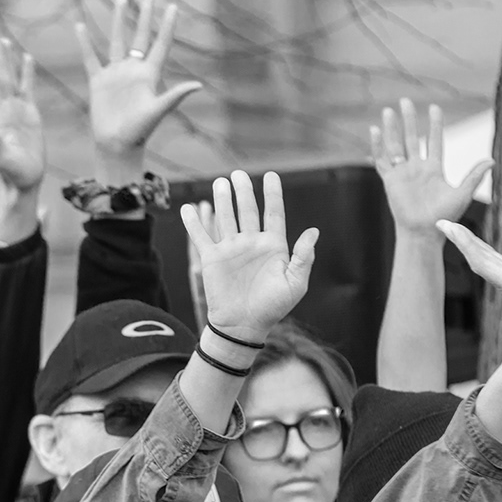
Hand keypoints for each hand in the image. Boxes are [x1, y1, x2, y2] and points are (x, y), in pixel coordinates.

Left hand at [0, 30, 44, 191]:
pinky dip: (27, 73)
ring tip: (4, 39)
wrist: (25, 180)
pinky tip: (26, 57)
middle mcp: (4, 109)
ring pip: (11, 79)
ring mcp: (17, 110)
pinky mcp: (31, 114)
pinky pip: (28, 88)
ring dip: (8, 60)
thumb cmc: (11, 172)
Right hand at [76, 0, 201, 159]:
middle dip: (145, 15)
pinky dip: (85, 43)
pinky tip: (80, 26)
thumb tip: (198, 85)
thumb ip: (174, 96)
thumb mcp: (157, 112)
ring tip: (121, 1)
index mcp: (149, 75)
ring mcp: (116, 75)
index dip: (167, 26)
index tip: (172, 7)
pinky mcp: (98, 82)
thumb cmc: (139, 133)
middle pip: (140, 36)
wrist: (116, 146)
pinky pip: (90, 58)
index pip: (160, 45)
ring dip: (119, 21)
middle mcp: (134, 71)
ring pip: (117, 41)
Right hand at [179, 170, 317, 341]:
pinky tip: (188, 207)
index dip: (273, 194)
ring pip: (226, 217)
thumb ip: (304, 257)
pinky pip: (201, 236)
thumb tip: (313, 231)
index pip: (273, 213)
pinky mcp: (212, 259)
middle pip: (247, 210)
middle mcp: (251, 243)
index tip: (271, 176)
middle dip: (243, 191)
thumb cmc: (272, 308)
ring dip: (222, 199)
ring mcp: (231, 249)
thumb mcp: (295, 284)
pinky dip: (194, 222)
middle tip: (239, 174)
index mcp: (273, 246)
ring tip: (220, 182)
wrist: (243, 327)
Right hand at [373, 99, 488, 235]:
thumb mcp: (462, 194)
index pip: (435, 141)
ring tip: (389, 110)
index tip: (435, 107)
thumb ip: (474, 177)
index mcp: (434, 169)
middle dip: (409, 120)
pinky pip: (382, 160)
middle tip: (405, 101)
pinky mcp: (390, 181)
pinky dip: (377, 146)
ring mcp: (402, 173)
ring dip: (392, 128)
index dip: (435, 125)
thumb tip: (492, 161)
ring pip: (395, 145)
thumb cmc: (444, 217)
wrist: (423, 232)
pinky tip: (375, 130)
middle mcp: (417, 168)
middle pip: (412, 138)